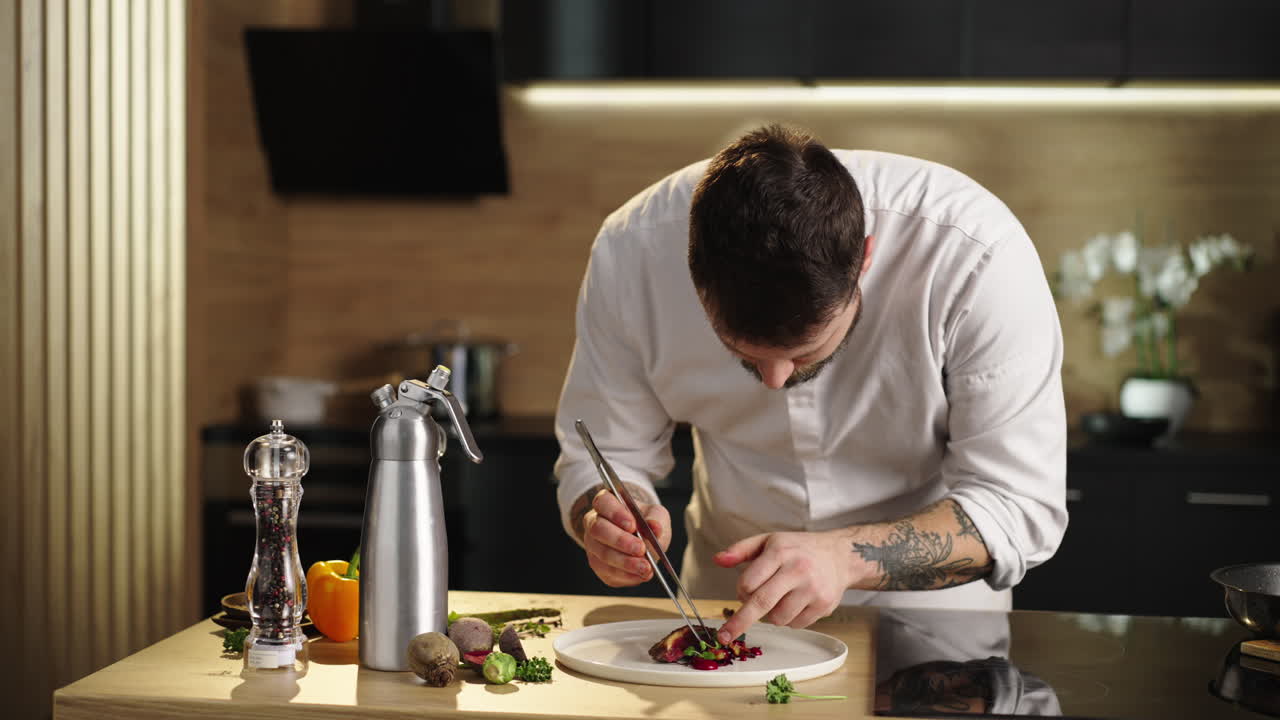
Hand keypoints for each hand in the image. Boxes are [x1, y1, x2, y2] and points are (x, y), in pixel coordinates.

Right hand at [582, 486, 671, 587]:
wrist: (642, 539)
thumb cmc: (645, 523)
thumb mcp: (655, 514)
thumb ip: (655, 519)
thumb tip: (655, 527)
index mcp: (605, 503)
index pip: (603, 503)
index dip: (615, 513)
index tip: (632, 525)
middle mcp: (594, 523)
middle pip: (598, 530)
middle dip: (620, 541)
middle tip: (641, 548)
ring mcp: (593, 545)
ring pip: (602, 555)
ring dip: (625, 563)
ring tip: (645, 567)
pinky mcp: (598, 565)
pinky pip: (607, 572)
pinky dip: (626, 575)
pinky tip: (639, 575)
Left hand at [713, 530, 850, 644]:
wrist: (839, 556)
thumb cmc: (799, 549)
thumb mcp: (769, 541)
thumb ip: (741, 550)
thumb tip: (718, 560)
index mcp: (780, 552)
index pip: (749, 581)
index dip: (740, 591)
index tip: (742, 593)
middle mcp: (798, 570)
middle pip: (761, 603)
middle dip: (740, 622)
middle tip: (725, 636)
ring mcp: (813, 589)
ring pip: (777, 618)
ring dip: (770, 615)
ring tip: (779, 598)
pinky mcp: (824, 605)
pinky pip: (795, 624)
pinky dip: (789, 619)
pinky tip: (795, 603)